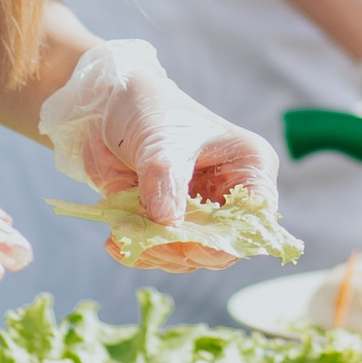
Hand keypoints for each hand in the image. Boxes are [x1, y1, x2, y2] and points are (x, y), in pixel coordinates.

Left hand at [40, 39, 282, 271]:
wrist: (106, 108)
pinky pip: (160, 251)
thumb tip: (167, 224)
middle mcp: (227, 195)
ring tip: (123, 237)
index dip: (230, 238)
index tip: (192, 246)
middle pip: (222, 244)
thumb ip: (165, 181)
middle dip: (184, 251)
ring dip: (156, 253)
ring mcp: (196, 211)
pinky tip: (115, 243)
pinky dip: (138, 251)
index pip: (255, 216)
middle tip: (148, 243)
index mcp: (247, 167)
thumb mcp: (161, 140)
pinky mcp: (166, 221)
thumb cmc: (150, 109)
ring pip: (189, 255)